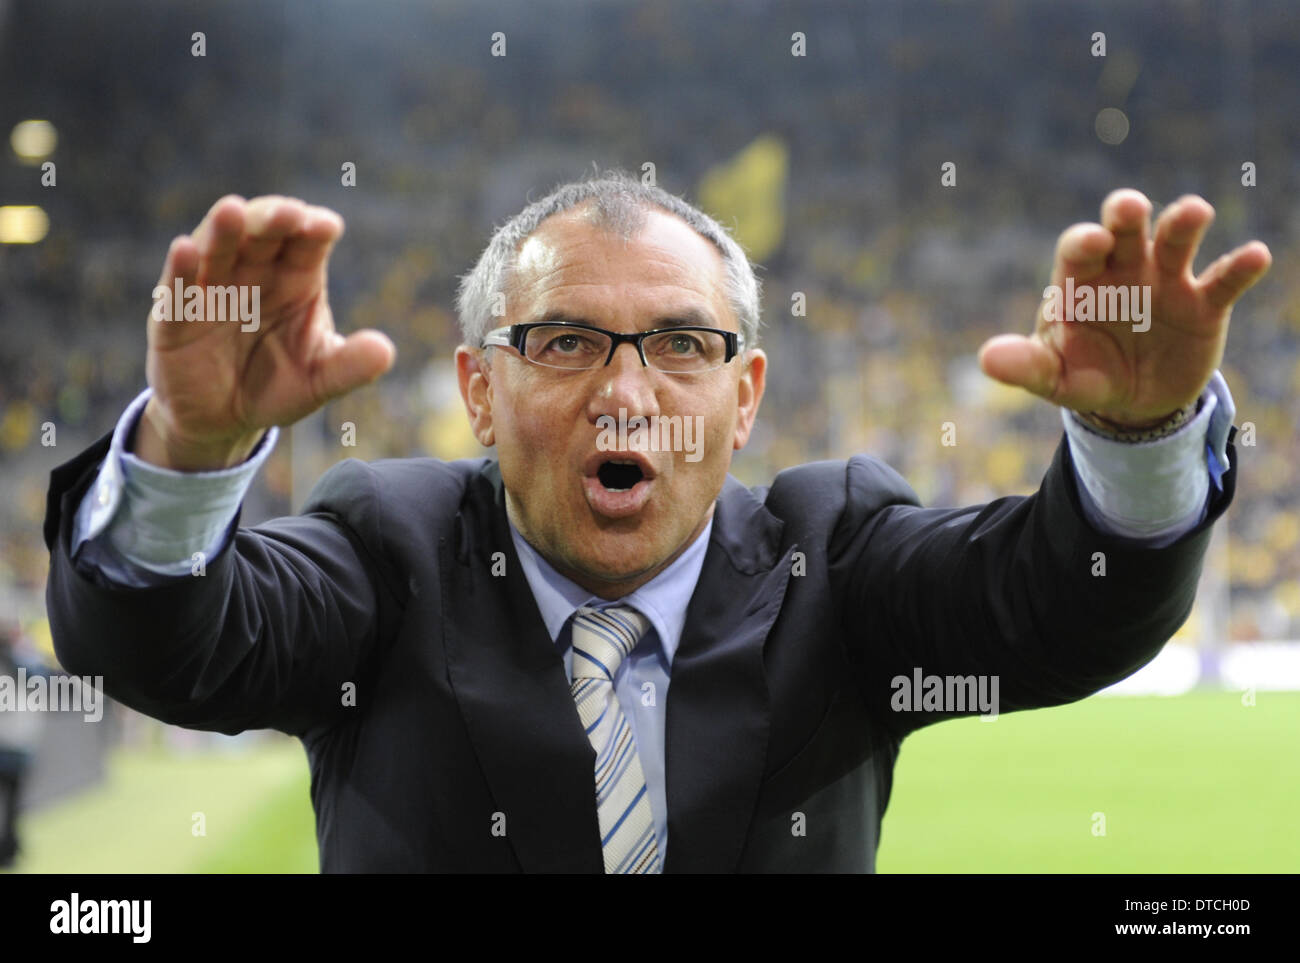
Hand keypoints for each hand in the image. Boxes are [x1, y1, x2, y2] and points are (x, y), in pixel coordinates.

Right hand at [136, 195, 394, 468]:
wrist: (222, 421)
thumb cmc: (276, 386)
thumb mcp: (318, 381)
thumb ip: (350, 367)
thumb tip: (386, 352)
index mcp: (296, 278)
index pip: (307, 243)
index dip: (315, 229)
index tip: (326, 227)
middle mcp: (254, 272)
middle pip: (263, 234)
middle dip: (274, 219)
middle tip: (288, 214)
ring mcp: (213, 289)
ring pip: (219, 248)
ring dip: (225, 230)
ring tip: (233, 211)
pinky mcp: (175, 315)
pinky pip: (179, 287)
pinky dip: (182, 267)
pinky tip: (184, 249)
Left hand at [977, 190, 1270, 427]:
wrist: (1133, 402)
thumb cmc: (1083, 375)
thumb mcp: (1055, 377)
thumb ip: (1026, 366)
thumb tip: (987, 360)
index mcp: (1080, 280)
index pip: (1079, 249)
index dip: (1085, 241)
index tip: (1092, 242)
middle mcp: (1124, 268)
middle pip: (1125, 228)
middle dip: (1127, 214)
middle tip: (1129, 207)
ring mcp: (1166, 280)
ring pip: (1176, 240)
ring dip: (1183, 223)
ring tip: (1193, 212)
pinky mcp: (1205, 304)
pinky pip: (1223, 279)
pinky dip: (1239, 267)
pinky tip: (1254, 257)